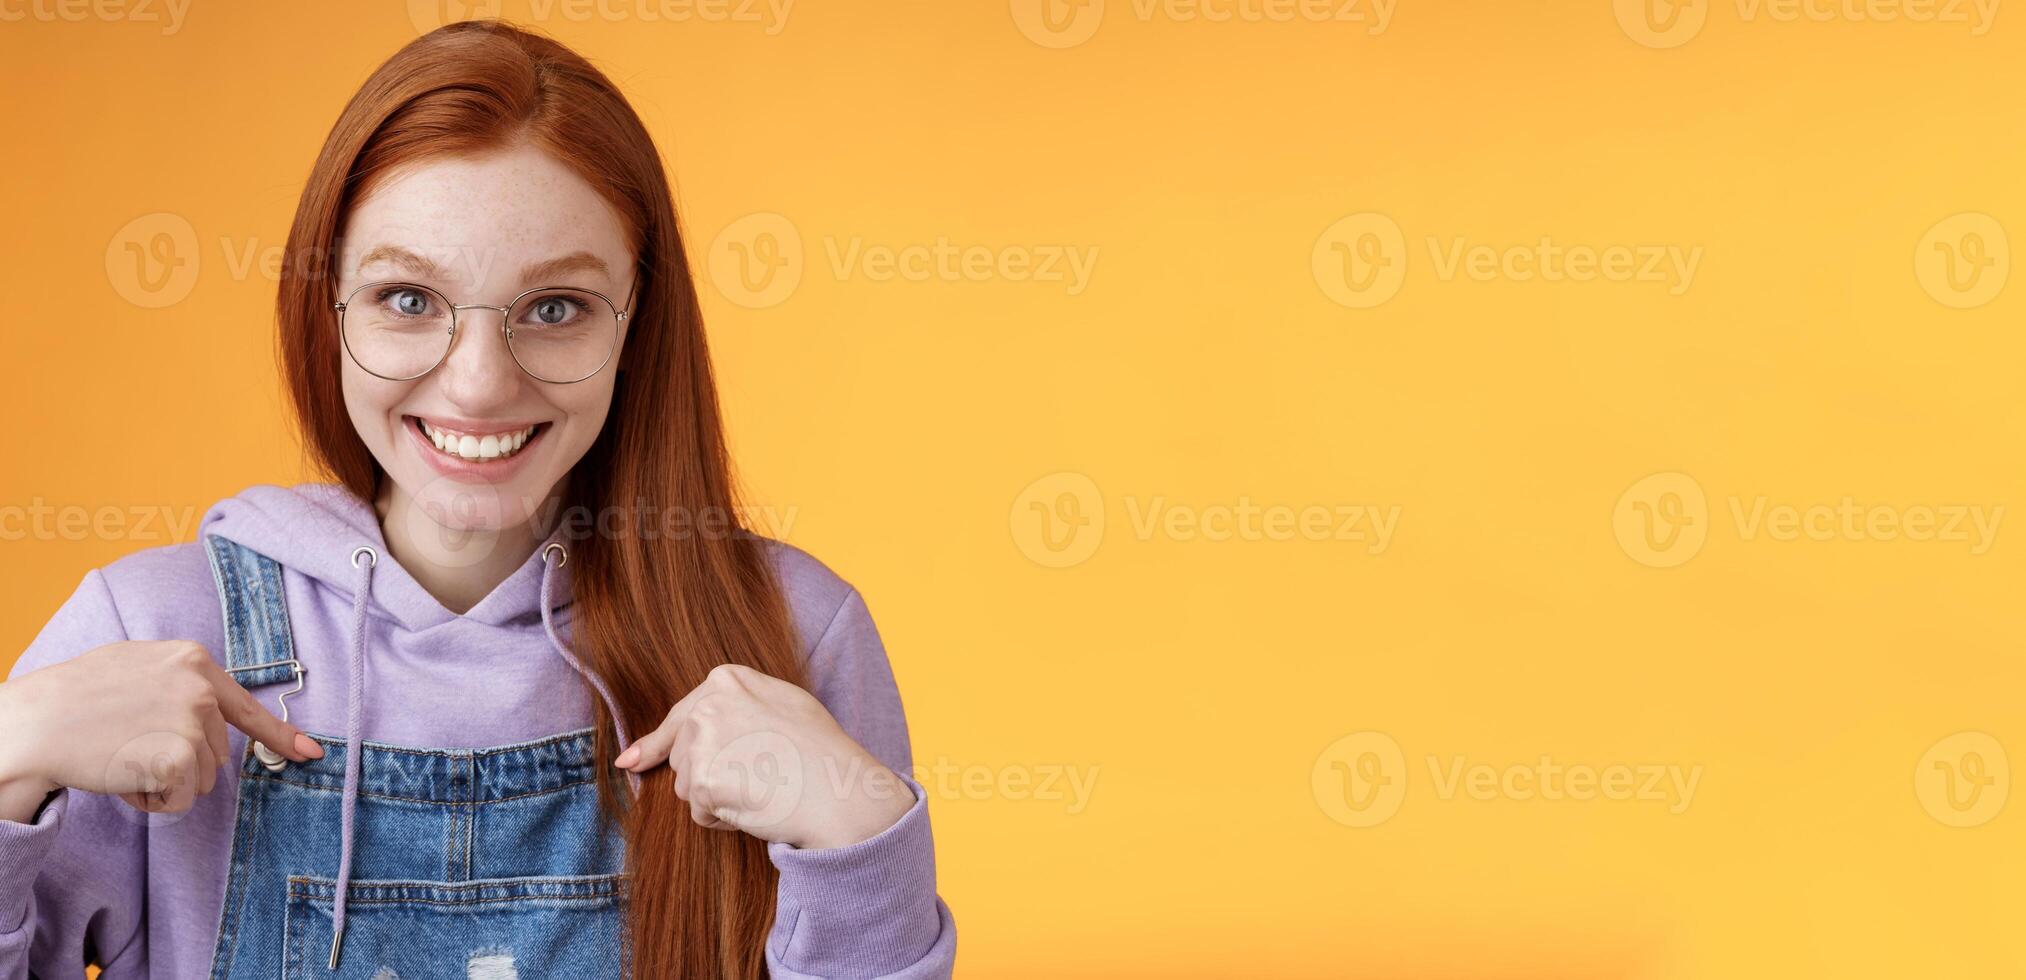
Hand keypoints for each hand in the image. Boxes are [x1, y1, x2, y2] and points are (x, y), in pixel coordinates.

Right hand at [0, 640, 322, 819]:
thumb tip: (211, 709)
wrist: (35, 722)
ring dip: (165, 781)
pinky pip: (185, 798)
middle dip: (179, 762)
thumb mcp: (135, 667)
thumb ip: (176, 682)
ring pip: (204, 778)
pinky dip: (155, 800)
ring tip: (122, 758)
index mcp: (193, 661)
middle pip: (217, 751)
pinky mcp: (181, 755)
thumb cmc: (73, 698)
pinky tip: (123, 777)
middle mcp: (202, 687)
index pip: (246, 706)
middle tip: (128, 747)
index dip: (279, 735)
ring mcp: (194, 719)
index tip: (310, 753)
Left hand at [614, 664, 913, 849]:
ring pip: (687, 785)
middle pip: (683, 754)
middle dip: (710, 774)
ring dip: (717, 798)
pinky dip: (722, 819)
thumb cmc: (820, 752)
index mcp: (727, 679)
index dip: (660, 743)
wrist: (841, 790)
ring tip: (763, 787)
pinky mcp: (704, 781)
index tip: (632, 760)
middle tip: (760, 775)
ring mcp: (704, 742)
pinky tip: (756, 805)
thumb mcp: (780, 705)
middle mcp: (709, 704)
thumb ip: (732, 708)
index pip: (682, 716)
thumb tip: (649, 746)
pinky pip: (699, 811)